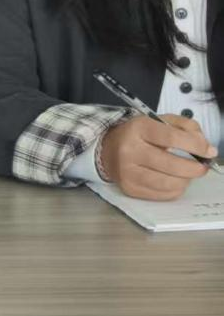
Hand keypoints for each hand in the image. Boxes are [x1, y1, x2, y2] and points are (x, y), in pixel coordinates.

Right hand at [99, 114, 215, 200]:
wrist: (108, 149)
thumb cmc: (140, 134)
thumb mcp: (160, 121)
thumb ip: (186, 127)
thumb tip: (206, 148)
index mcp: (138, 128)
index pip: (172, 138)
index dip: (196, 146)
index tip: (209, 151)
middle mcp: (129, 150)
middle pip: (171, 164)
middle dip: (195, 168)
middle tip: (202, 167)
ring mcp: (127, 172)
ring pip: (167, 183)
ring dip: (185, 180)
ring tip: (187, 174)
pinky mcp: (129, 188)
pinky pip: (161, 194)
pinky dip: (175, 189)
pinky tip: (175, 181)